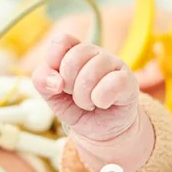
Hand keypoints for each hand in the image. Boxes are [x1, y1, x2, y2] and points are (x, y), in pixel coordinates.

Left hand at [31, 33, 153, 171]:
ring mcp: (114, 64)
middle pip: (74, 57)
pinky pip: (111, 84)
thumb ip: (42, 82)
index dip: (53, 61)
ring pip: (91, 72)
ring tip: (88, 103)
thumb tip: (55, 81)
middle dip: (68, 85)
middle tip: (74, 95)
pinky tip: (103, 103)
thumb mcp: (52, 96)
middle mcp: (95, 54)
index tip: (57, 81)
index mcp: (74, 52)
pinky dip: (100, 100)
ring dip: (83, 97)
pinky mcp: (128, 80)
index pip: (61, 41)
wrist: (100, 130)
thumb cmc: (76, 108)